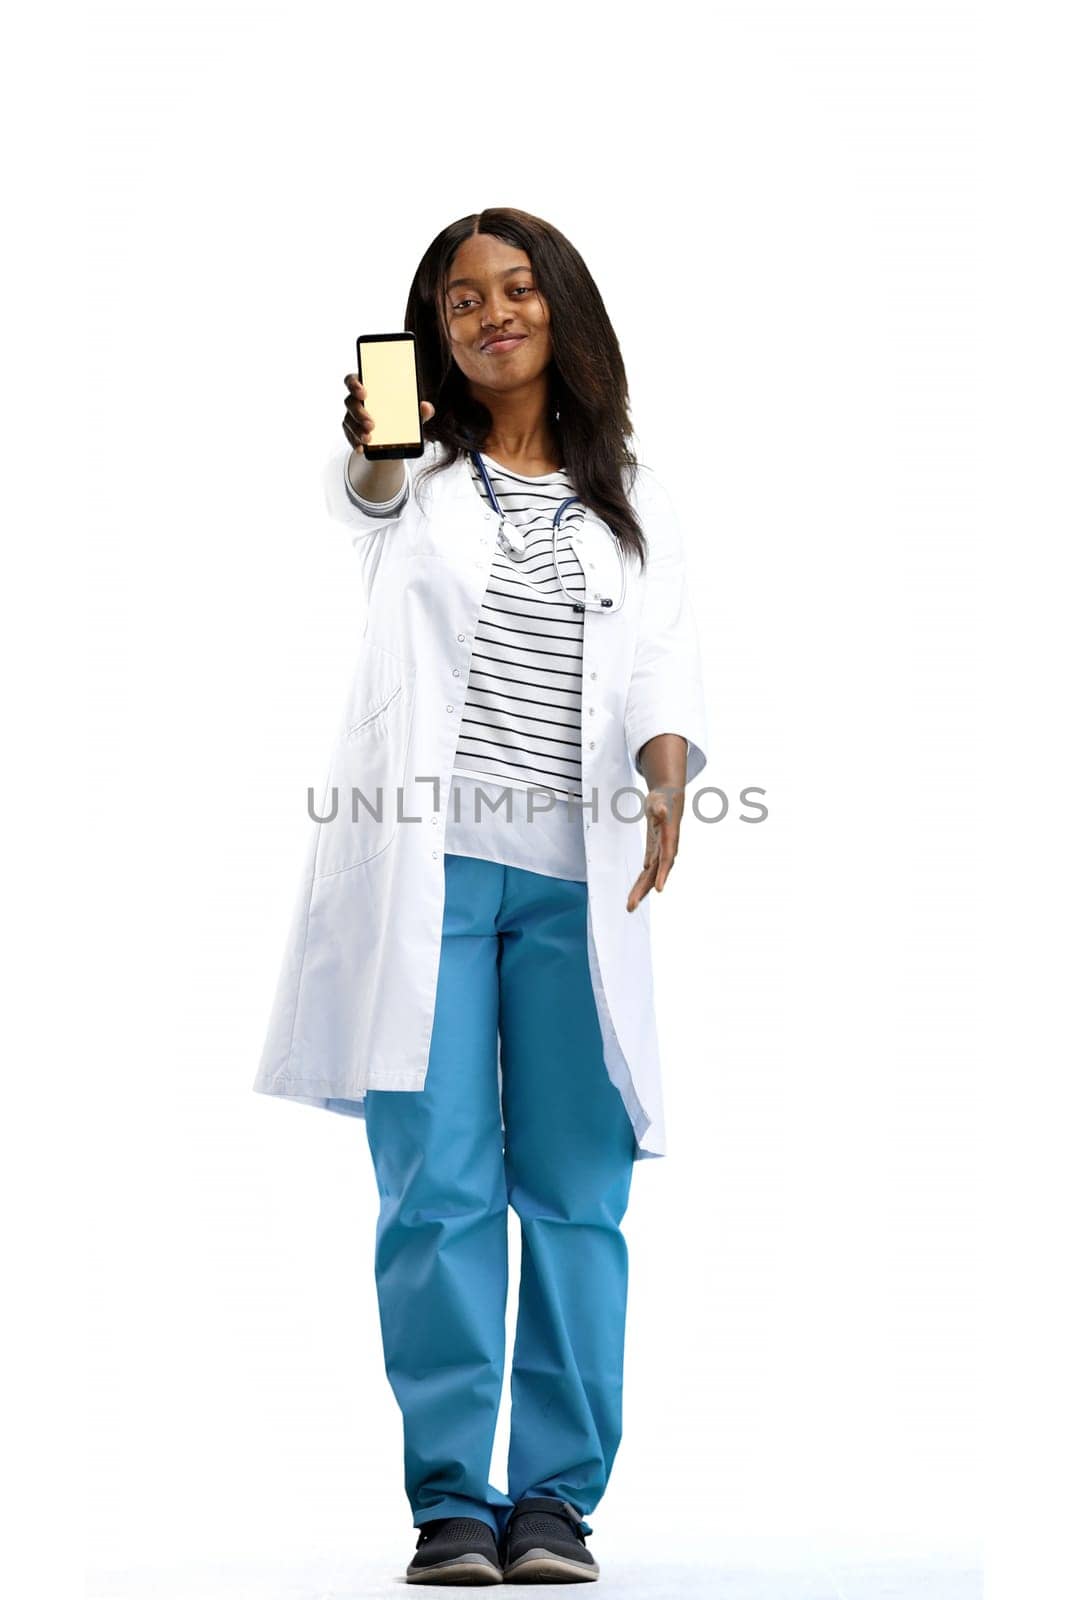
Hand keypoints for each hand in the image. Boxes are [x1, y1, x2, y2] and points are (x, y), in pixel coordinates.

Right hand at [342, 374, 435, 451]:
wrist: (394, 440)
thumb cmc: (400, 417)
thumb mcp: (412, 415)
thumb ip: (420, 411)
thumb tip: (427, 407)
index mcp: (369, 388)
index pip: (353, 380)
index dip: (354, 384)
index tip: (364, 393)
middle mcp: (356, 401)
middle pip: (350, 402)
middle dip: (359, 413)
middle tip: (372, 424)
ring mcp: (352, 417)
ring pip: (349, 421)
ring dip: (357, 430)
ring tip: (369, 439)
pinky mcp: (351, 433)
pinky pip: (350, 437)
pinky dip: (355, 443)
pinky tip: (361, 448)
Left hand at [626, 785, 684, 911]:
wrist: (669, 800)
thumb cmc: (665, 799)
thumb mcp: (661, 800)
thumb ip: (661, 807)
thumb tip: (661, 810)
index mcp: (669, 840)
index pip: (666, 859)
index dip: (662, 874)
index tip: (658, 889)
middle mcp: (666, 850)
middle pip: (655, 874)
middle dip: (643, 890)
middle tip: (630, 906)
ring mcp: (660, 853)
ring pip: (650, 876)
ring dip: (640, 891)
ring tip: (630, 906)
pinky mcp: (654, 853)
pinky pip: (647, 871)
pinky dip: (641, 881)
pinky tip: (637, 891)